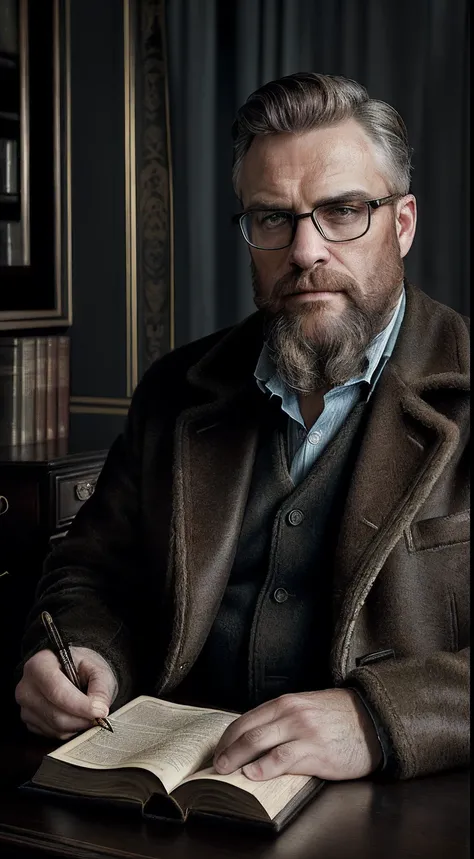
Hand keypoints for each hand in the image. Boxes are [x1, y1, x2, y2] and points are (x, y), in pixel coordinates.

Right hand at [15, 647, 117, 739]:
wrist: (72, 672)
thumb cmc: (83, 668)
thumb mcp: (98, 670)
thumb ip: (101, 688)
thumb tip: (99, 709)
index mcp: (40, 665)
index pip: (57, 691)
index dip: (81, 705)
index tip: (101, 711)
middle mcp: (26, 686)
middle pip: (55, 714)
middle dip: (82, 719)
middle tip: (99, 715)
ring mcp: (25, 706)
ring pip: (55, 728)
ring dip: (77, 726)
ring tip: (88, 714)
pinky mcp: (28, 721)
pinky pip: (52, 734)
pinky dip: (69, 730)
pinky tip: (75, 717)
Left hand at [213, 689, 381, 780]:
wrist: (372, 720)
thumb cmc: (338, 716)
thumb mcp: (306, 708)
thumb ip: (282, 719)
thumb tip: (254, 738)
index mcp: (286, 703)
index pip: (247, 719)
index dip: (229, 737)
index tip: (219, 751)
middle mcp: (291, 713)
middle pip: (248, 731)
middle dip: (228, 750)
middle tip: (216, 765)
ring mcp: (303, 732)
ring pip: (260, 742)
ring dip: (238, 758)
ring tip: (227, 771)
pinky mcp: (316, 751)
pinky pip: (283, 759)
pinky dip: (264, 767)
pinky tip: (253, 774)